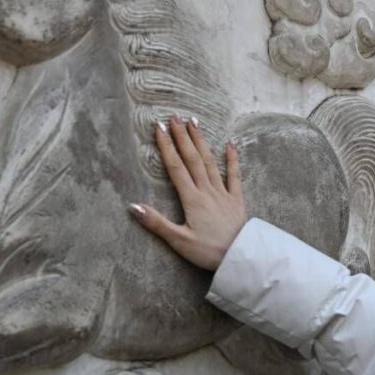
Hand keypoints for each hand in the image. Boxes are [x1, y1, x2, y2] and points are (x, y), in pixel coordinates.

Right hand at [128, 115, 246, 270]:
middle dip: (182, 137)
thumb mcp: (179, 240)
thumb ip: (156, 222)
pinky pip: (234, 175)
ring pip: (210, 162)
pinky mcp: (236, 200)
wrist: (241, 257)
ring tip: (193, 123)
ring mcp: (223, 193)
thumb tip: (133, 206)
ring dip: (201, 142)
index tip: (159, 129)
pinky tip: (230, 144)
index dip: (167, 147)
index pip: (176, 168)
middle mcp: (207, 191)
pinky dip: (232, 159)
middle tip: (173, 117)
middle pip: (192, 159)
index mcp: (192, 199)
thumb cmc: (208, 252)